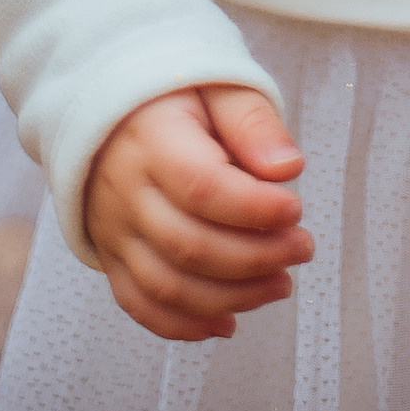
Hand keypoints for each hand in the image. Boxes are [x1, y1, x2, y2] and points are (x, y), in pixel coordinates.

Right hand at [86, 84, 310, 342]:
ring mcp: (114, 231)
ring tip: (280, 283)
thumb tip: (287, 168)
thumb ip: (253, 123)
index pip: (201, 187)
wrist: (108, 112)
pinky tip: (229, 320)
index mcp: (152, 140)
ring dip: (232, 297)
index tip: (295, 209)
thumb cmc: (174, 96)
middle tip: (302, 248)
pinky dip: (185, 325)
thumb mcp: (218, 86)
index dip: (254, 208)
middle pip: (189, 245)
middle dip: (256, 257)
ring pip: (168, 286)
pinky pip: (140, 304)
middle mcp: (126, 192)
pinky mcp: (112, 257)